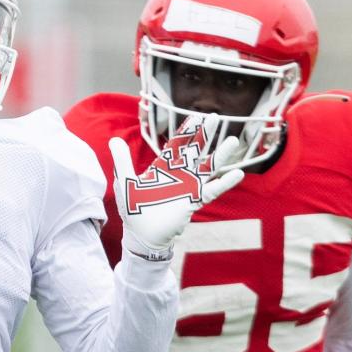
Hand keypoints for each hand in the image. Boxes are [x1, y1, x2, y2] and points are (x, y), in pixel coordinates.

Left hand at [111, 116, 244, 252]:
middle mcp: (178, 175)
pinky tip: (237, 174)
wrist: (141, 234)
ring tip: (233, 142)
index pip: (177, 145)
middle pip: (195, 150)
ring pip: (207, 168)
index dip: (186, 131)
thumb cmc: (133, 210)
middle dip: (205, 134)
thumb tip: (114, 139)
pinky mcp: (193, 201)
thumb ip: (122, 161)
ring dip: (220, 156)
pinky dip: (224, 183)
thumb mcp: (124, 182)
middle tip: (216, 117)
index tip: (197, 116)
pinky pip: (211, 191)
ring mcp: (188, 188)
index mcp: (163, 168)